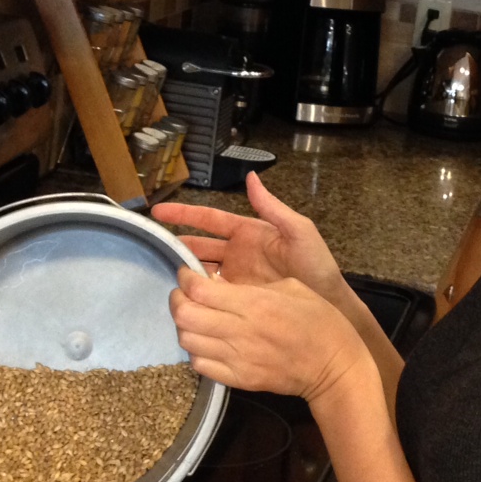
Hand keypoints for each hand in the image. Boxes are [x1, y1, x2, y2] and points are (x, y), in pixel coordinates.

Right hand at [152, 173, 344, 301]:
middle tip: (151, 247)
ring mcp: (237, 277)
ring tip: (162, 273)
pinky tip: (183, 298)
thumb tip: (252, 177)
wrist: (329, 304)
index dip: (185, 214)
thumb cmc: (316, 266)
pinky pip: (212, 294)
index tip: (158, 211)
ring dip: (184, 271)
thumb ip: (273, 207)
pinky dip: (197, 294)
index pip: (210, 219)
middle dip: (176, 244)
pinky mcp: (238, 299)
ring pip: (201, 271)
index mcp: (249, 232)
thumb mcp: (299, 232)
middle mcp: (238, 253)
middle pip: (199, 245)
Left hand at [169, 268, 367, 403]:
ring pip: (187, 341)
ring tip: (194, 317)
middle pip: (185, 315)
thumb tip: (222, 284)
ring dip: (184, 325)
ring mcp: (237, 359)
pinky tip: (206, 342)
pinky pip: (200, 365)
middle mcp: (240, 331)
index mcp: (255, 304)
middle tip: (184, 294)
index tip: (187, 273)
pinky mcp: (239, 380)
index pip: (199, 289)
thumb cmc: (320, 320)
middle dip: (177, 300)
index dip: (185, 278)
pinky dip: (196, 351)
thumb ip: (253, 286)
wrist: (334, 366)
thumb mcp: (293, 287)